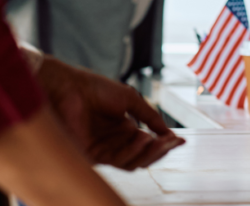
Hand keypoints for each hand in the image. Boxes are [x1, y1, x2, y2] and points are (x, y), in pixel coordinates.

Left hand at [37, 56, 184, 169]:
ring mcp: (104, 150)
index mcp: (123, 130)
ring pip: (132, 162)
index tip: (179, 139)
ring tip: (157, 139)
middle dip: (160, 150)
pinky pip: (117, 161)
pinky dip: (133, 151)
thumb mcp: (131, 99)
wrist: (70, 88)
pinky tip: (143, 137)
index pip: (147, 144)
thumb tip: (167, 131)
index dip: (164, 143)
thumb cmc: (95, 89)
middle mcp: (114, 142)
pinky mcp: (92, 156)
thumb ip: (150, 116)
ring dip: (148, 152)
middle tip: (172, 141)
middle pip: (142, 156)